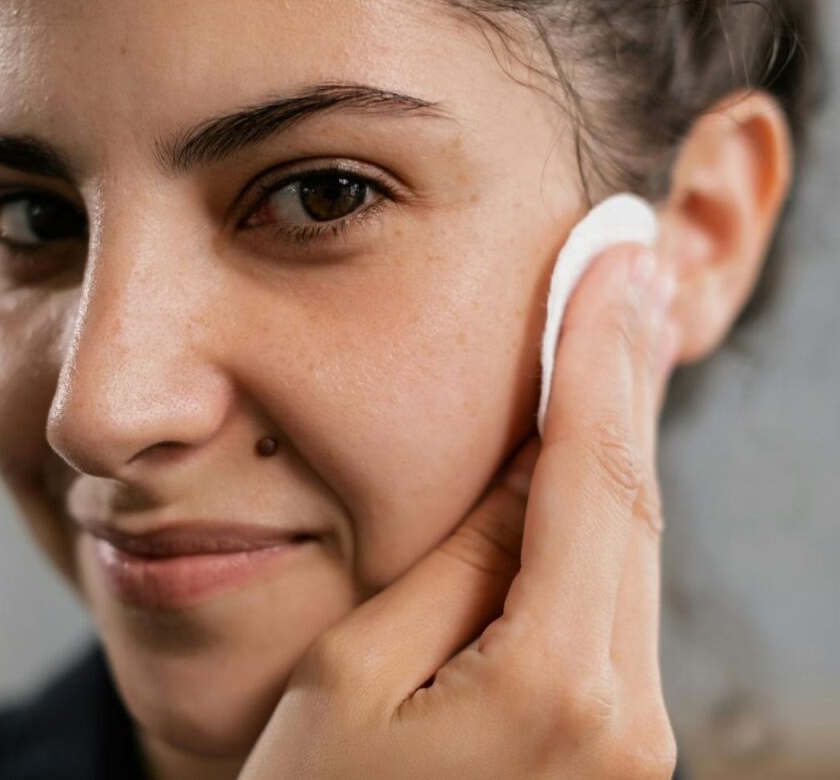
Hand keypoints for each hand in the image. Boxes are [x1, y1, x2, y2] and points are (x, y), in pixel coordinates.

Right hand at [237, 243, 680, 779]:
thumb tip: (528, 468)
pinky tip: (584, 453)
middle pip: (632, 500)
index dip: (599, 352)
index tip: (610, 258)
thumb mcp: (354, 674)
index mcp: (555, 685)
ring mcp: (634, 744)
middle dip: (627, 372)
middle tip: (626, 267)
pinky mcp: (619, 752)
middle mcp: (627, 717)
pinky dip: (604, 511)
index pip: (591, 474)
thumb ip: (457, 568)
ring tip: (612, 329)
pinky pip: (617, 598)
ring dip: (618, 432)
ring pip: (632, 545)